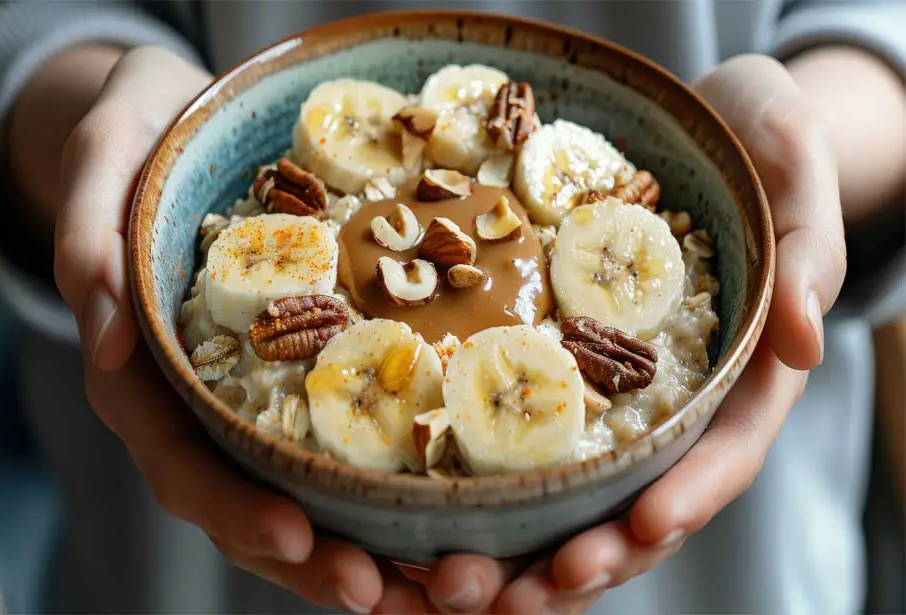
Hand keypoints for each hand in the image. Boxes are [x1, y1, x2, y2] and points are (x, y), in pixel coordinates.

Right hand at [53, 46, 417, 612]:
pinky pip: (322, 446)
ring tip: (419, 586)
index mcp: (141, 369)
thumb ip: (90, 240)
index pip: (177, 457)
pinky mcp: (284, 376)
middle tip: (376, 592)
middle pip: (237, 500)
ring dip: (345, 548)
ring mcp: (237, 395)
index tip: (294, 534)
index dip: (230, 506)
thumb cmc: (135, 137)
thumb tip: (106, 335)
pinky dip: (367, 495)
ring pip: (283, 493)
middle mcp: (190, 400)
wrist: (169, 124)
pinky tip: (427, 518)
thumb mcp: (101, 158)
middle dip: (303, 556)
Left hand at [413, 54, 846, 614]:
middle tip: (517, 593)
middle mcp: (680, 399)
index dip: (685, 501)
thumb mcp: (797, 169)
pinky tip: (437, 509)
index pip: (723, 454)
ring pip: (582, 491)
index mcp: (742, 371)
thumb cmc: (759, 140)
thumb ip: (808, 253)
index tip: (636, 535)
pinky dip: (495, 485)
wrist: (701, 123)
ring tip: (460, 583)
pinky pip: (532, 435)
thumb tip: (803, 344)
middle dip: (587, 557)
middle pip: (641, 499)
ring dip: (528, 549)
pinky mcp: (566, 364)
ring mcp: (621, 390)